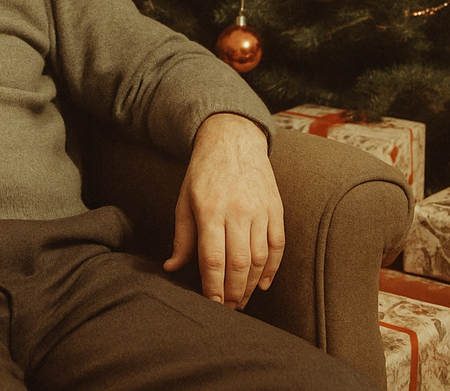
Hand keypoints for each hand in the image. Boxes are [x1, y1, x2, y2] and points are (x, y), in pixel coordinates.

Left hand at [162, 113, 284, 309]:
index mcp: (210, 210)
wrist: (232, 139)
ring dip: (251, 285)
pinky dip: (272, 268)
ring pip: (260, 259)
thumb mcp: (184, 201)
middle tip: (227, 309)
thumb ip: (182, 237)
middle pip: (239, 264)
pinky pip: (278, 245)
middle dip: (233, 293)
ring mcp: (260, 210)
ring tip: (241, 300)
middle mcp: (238, 211)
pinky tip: (262, 283)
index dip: (213, 288)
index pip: (213, 259)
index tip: (212, 306)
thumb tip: (171, 267)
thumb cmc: (203, 172)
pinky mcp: (275, 208)